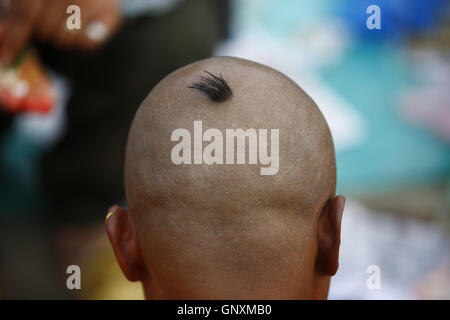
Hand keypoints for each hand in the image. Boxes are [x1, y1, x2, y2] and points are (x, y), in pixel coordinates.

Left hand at [0, 0, 121, 63]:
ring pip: (64, 38)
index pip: (26, 10)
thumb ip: (16, 13)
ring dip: (61, 37)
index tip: (8, 56)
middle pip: (44, 28)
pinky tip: (86, 26)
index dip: (16, 34)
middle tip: (47, 22)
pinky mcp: (111, 13)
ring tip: (68, 22)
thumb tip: (4, 37)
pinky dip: (82, 41)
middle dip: (42, 32)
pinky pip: (87, 43)